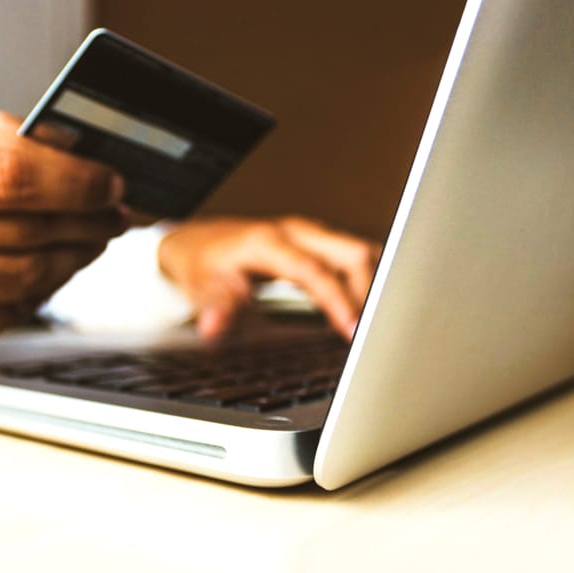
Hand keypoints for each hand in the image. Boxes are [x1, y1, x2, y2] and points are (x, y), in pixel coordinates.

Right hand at [0, 112, 126, 370]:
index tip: (109, 180)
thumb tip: (71, 152)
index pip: (5, 170)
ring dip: (73, 256)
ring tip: (91, 239)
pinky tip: (49, 273)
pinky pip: (8, 314)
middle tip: (113, 212)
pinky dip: (40, 292)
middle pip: (24, 225)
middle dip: (86, 218)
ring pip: (25, 276)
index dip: (74, 178)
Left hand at [157, 216, 380, 339]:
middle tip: (376, 333)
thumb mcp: (201, 286)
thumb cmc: (202, 263)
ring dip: (374, 286)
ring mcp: (309, 235)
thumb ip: (215, 306)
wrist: (198, 242)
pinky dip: (368, 281)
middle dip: (370, 291)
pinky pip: (353, 258)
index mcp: (268, 241)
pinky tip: (371, 308)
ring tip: (381, 325)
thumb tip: (213, 327)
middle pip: (351, 253)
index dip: (337, 299)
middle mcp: (295, 232)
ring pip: (359, 252)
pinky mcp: (317, 244)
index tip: (352, 329)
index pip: (314, 270)